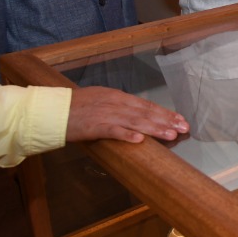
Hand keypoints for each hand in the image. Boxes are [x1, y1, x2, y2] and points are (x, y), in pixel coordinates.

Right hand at [66, 87, 189, 143]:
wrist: (53, 110)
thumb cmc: (77, 106)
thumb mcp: (102, 100)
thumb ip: (120, 106)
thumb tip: (138, 113)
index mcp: (118, 96)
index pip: (147, 105)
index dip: (165, 112)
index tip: (181, 119)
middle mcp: (116, 103)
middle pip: (146, 112)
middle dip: (167, 120)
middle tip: (184, 128)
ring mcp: (106, 114)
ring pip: (135, 121)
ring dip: (154, 128)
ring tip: (170, 134)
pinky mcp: (94, 126)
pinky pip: (113, 131)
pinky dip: (126, 135)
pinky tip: (140, 140)